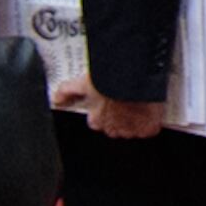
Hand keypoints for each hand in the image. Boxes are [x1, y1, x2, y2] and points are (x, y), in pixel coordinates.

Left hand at [52, 75, 166, 139]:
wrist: (132, 76)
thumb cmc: (109, 78)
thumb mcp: (82, 82)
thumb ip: (67, 92)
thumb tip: (56, 100)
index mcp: (97, 120)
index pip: (97, 122)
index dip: (102, 111)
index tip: (107, 101)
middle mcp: (113, 128)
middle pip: (114, 127)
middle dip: (117, 117)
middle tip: (121, 100)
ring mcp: (131, 129)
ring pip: (131, 129)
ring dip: (132, 119)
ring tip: (136, 102)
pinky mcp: (148, 128)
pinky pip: (148, 129)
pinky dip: (149, 122)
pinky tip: (149, 109)